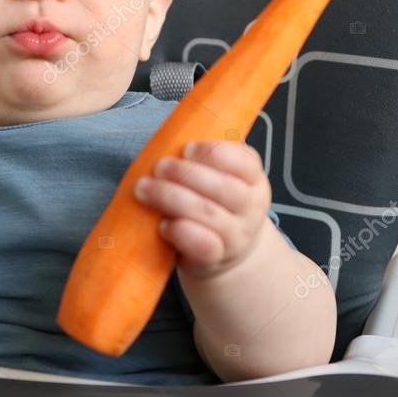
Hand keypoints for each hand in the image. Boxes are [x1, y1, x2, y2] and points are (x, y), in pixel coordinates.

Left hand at [133, 140, 271, 279]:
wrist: (226, 252)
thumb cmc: (214, 203)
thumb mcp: (219, 178)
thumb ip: (202, 160)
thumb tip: (165, 138)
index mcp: (253, 179)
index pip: (244, 162)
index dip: (214, 153)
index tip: (187, 148)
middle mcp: (250, 208)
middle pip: (224, 188)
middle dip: (186, 174)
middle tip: (159, 166)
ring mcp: (236, 236)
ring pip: (209, 214)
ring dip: (172, 198)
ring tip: (145, 188)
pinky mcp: (217, 259)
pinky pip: (203, 245)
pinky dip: (181, 231)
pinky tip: (163, 224)